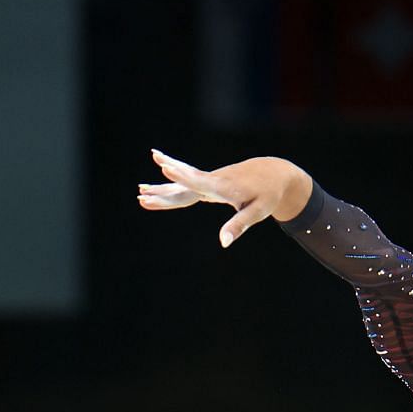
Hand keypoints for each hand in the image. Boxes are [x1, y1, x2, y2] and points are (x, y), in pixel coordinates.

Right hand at [136, 150, 299, 247]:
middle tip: (141, 190)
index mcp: (223, 186)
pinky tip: (155, 188)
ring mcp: (208, 181)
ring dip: (160, 187)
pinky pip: (185, 186)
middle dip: (162, 189)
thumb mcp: (257, 212)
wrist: (272, 173)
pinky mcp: (207, 183)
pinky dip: (170, 186)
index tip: (166, 168)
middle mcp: (212, 181)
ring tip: (140, 189)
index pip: (199, 182)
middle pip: (183, 185)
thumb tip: (223, 243)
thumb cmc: (266, 194)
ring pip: (181, 185)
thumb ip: (238, 226)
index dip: (182, 176)